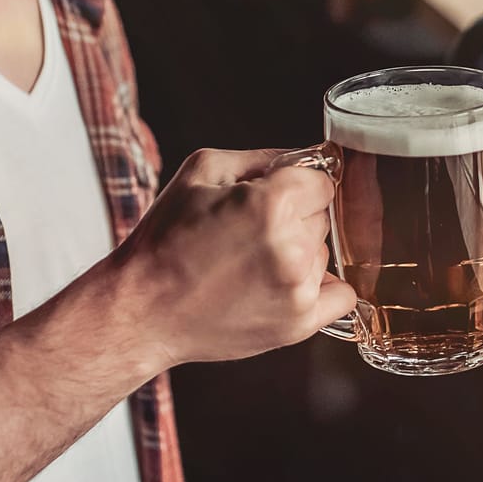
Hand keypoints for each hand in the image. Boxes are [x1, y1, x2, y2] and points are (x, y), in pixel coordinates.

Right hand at [116, 148, 353, 367]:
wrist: (142, 309)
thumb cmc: (165, 238)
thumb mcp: (203, 170)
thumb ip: (266, 156)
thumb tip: (311, 158)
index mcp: (272, 204)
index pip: (321, 182)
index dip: (294, 185)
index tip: (271, 196)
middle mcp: (292, 248)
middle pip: (322, 217)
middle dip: (295, 217)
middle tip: (247, 233)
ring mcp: (298, 290)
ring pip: (324, 253)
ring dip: (300, 253)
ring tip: (248, 264)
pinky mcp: (299, 325)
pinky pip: (340, 296)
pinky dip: (320, 288)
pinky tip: (284, 285)